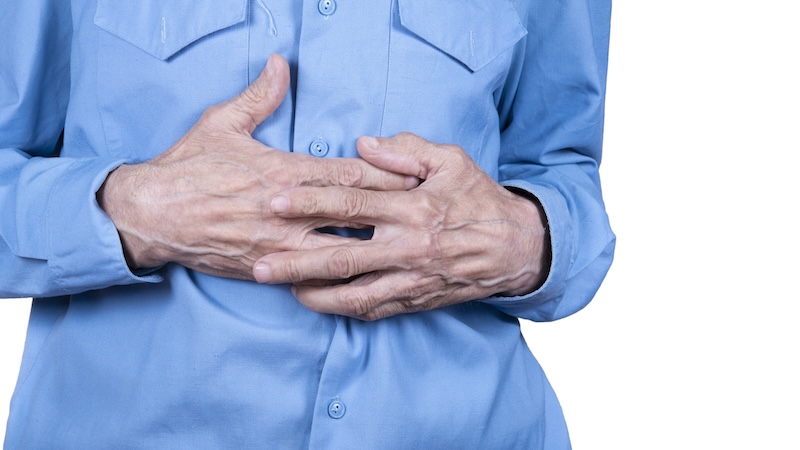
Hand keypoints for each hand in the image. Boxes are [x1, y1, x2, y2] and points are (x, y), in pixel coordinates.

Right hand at [98, 55, 415, 279]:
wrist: (150, 215)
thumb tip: (281, 63)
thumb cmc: (188, 167)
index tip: (418, 177)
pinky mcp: (268, 268)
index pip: (350, 173)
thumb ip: (260, 96)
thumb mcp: (222, 123)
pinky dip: (342, 280)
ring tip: (409, 254)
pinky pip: (313, 278)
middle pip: (355, 213)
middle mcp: (289, 211)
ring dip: (375, 251)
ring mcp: (280, 244)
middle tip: (429, 217)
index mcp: (284, 172)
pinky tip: (367, 284)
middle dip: (393, 215)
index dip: (388, 175)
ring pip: (341, 251)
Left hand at [253, 133, 549, 319]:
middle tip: (259, 264)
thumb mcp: (452, 161)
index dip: (311, 202)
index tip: (275, 200)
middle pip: (341, 257)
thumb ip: (406, 150)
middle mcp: (408, 247)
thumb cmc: (480, 198)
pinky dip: (342, 309)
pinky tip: (317, 302)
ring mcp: (410, 279)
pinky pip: (374, 310)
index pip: (352, 204)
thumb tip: (362, 144)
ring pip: (353, 294)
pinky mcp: (416, 300)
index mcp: (413, 208)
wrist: (516, 247)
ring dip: (313, 293)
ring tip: (281, 287)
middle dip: (296, 261)